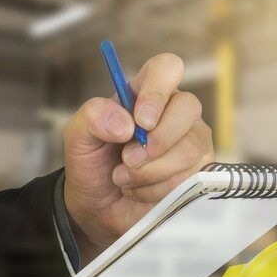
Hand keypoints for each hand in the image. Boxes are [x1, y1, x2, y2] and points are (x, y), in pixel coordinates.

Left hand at [64, 53, 213, 262]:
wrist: (98, 208)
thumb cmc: (92, 165)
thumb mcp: (78, 137)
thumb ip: (92, 117)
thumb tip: (125, 124)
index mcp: (145, 93)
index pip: (167, 68)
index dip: (157, 91)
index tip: (140, 121)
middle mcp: (174, 112)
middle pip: (189, 107)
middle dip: (157, 140)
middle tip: (127, 159)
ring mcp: (191, 142)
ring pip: (190, 148)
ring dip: (150, 171)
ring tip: (124, 178)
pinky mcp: (198, 172)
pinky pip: (190, 178)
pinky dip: (157, 190)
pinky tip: (139, 191)